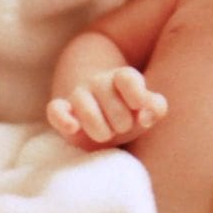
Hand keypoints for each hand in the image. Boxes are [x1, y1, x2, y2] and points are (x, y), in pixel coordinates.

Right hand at [47, 67, 166, 147]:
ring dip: (98, 126)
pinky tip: (73, 127)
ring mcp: (80, 95)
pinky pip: (55, 109)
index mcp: (123, 78)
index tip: (139, 106)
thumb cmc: (130, 110)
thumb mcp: (147, 109)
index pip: (127, 78)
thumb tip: (146, 117)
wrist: (101, 108)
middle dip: (122, 122)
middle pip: (110, 99)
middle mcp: (100, 82)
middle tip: (123, 127)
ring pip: (83, 104)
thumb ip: (156, 108)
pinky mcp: (62, 110)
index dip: (135, 94)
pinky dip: (62, 118)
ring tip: (106, 135)